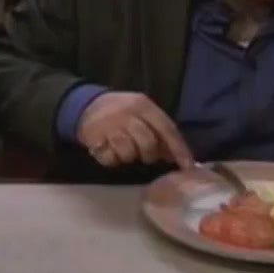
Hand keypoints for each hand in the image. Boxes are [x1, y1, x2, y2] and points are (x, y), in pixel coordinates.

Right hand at [76, 92, 193, 168]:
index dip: (179, 149)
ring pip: (128, 154)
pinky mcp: (94, 137)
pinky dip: (111, 159)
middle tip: (142, 154)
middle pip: (148, 144)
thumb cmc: (120, 112)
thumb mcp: (141, 112)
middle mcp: (128, 113)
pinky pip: (110, 159)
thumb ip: (158, 130)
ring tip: (121, 148)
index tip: (187, 167)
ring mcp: (110, 125)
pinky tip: (108, 149)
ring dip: (127, 156)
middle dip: (148, 155)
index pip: (167, 129)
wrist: (85, 105)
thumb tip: (175, 155)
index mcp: (143, 105)